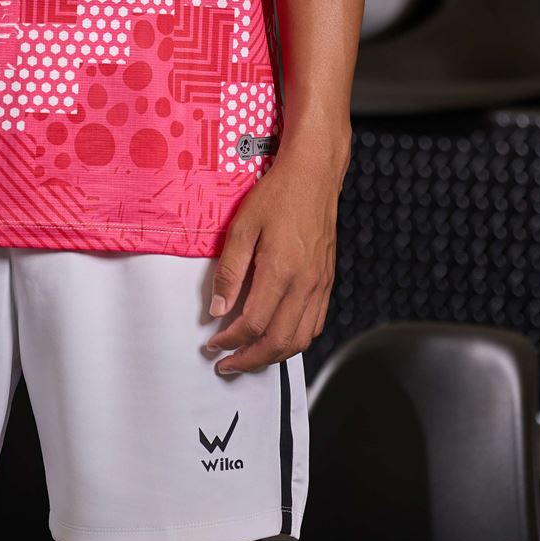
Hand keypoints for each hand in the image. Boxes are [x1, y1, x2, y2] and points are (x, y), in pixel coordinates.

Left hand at [202, 138, 344, 375]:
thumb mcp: (242, 226)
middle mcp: (305, 284)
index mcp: (281, 270)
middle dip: (249, 360)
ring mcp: (320, 285)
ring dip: (273, 357)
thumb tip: (218, 308)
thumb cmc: (277, 195)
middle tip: (226, 365)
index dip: (230, 341)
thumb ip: (229, 270)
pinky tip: (278, 339)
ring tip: (249, 358)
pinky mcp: (327, 281)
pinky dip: (295, 341)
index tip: (212, 345)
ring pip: (300, 340)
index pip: (254, 323)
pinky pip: (314, 324)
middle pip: (279, 342)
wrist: (315, 175)